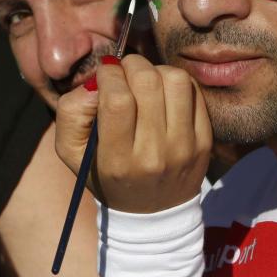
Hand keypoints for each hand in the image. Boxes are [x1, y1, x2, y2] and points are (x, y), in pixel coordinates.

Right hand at [55, 55, 210, 213]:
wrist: (151, 212)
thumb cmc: (104, 174)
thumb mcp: (72, 152)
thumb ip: (71, 113)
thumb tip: (95, 81)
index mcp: (117, 161)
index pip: (117, 99)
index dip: (108, 75)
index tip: (104, 75)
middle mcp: (154, 155)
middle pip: (147, 83)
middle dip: (131, 65)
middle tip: (123, 72)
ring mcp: (185, 148)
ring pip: (175, 81)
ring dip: (156, 70)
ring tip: (144, 81)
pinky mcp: (205, 141)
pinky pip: (194, 91)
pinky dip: (175, 82)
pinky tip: (162, 92)